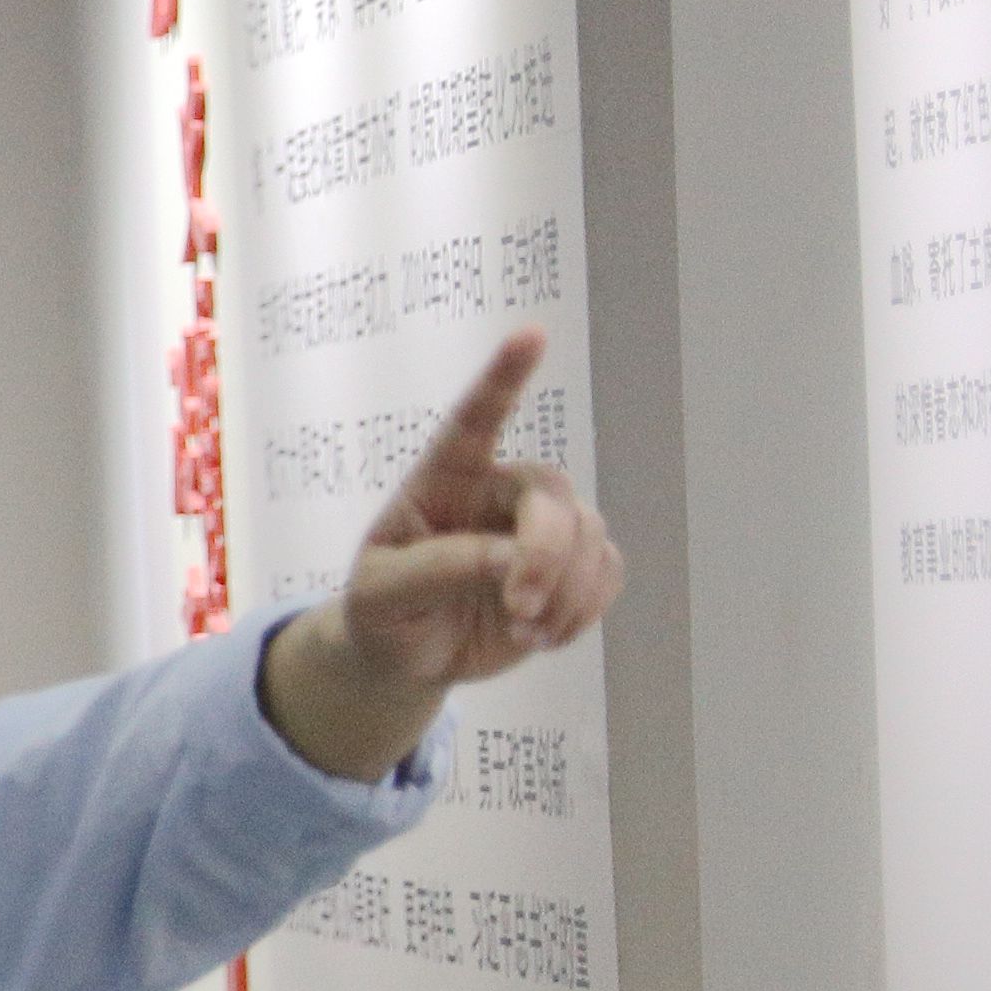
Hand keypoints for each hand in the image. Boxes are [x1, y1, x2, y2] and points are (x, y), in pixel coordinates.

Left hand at [258, 328, 624, 781]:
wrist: (406, 656)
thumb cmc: (383, 611)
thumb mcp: (382, 595)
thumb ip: (437, 570)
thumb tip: (510, 559)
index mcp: (443, 481)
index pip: (475, 420)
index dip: (503, 377)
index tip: (531, 334)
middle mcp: (499, 492)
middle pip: (552, 498)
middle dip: (547, 556)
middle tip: (520, 609)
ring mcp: (541, 529)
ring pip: (590, 538)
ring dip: (567, 593)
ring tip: (524, 631)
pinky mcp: (573, 567)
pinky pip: (608, 573)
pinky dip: (585, 611)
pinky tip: (545, 637)